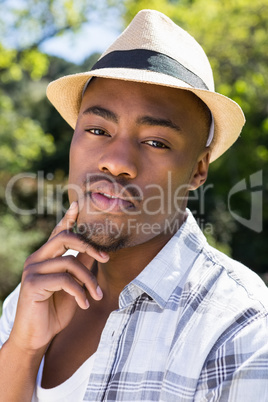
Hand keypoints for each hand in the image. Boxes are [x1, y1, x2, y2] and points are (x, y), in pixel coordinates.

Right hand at [9, 201, 108, 353]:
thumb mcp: (73, 285)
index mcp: (45, 256)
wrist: (37, 337)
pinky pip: (64, 280)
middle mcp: (36, 258)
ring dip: (89, 279)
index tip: (78, 205)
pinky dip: (80, 292)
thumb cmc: (55, 310)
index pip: (58, 232)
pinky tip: (85, 304)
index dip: (68, 218)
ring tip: (97, 295)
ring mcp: (32, 270)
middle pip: (64, 238)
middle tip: (105, 258)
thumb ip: (80, 266)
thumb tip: (94, 250)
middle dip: (88, 245)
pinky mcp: (32, 284)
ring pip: (69, 261)